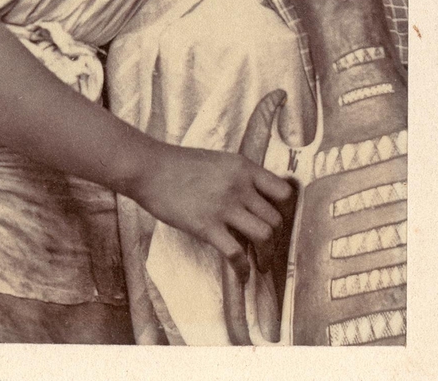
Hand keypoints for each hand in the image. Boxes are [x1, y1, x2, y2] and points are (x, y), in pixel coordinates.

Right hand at [131, 141, 292, 280]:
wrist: (149, 168)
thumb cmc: (179, 164)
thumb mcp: (218, 161)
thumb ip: (238, 177)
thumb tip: (254, 200)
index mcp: (243, 167)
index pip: (283, 191)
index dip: (287, 211)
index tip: (281, 224)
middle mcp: (239, 186)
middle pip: (276, 219)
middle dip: (277, 240)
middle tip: (268, 250)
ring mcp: (224, 206)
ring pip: (264, 236)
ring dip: (266, 256)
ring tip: (260, 265)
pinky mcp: (207, 226)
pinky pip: (236, 254)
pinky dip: (243, 270)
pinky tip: (242, 275)